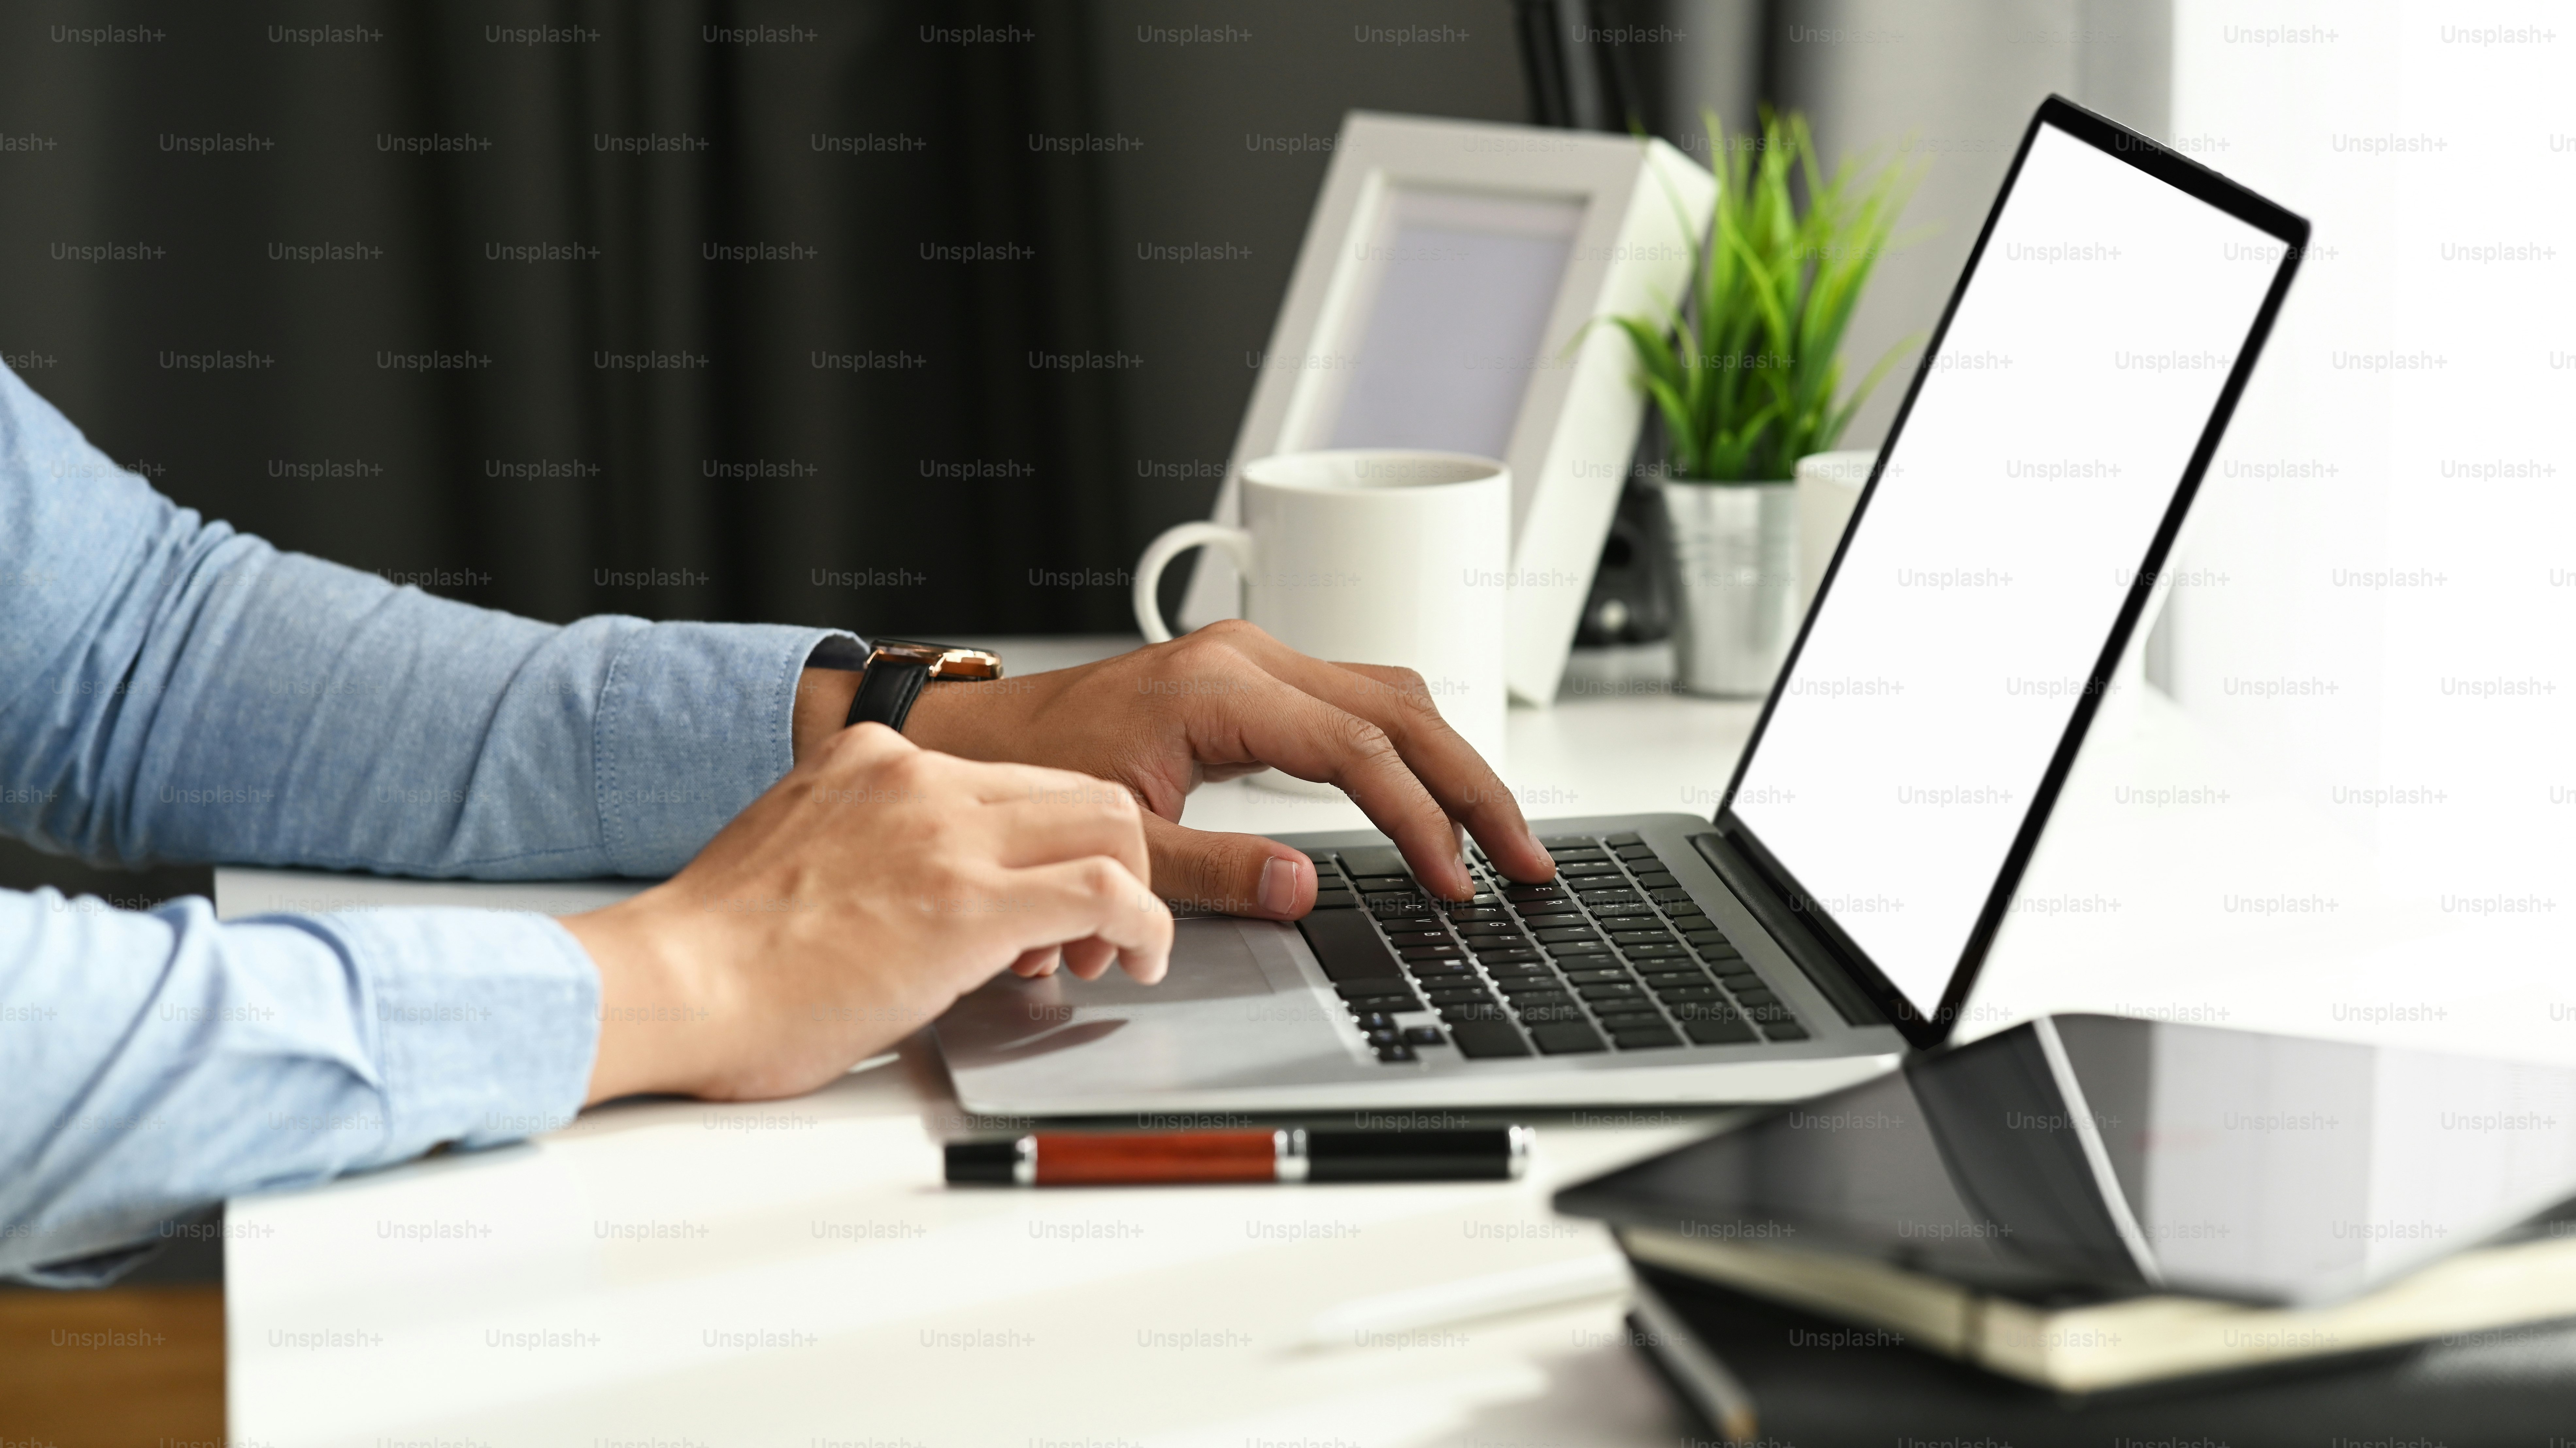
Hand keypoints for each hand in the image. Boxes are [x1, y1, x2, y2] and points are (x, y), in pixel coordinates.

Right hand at [565, 724, 1171, 1103]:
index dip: (1056, 840)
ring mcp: (947, 833)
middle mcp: (919, 778)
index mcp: (877, 761)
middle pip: (1080, 787)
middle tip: (1101, 928)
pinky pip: (1109, 889)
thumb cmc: (726, 954)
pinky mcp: (971, 903)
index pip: (1017, 776)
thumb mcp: (811, 856)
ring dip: (1138, 889)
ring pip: (1112, 822)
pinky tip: (1140, 961)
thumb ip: (881, 849)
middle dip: (1112, 855)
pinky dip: (1147, 924)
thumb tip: (934, 894)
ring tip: (1121, 952)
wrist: (677, 984)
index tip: (1058, 896)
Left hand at [797, 621, 1555, 918]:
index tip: (1457, 880)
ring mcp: (1254, 662)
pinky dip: (1409, 748)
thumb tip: (1303, 889)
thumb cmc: (1027, 775)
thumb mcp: (1122, 834)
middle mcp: (1249, 659)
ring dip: (1451, 763)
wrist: (975, 739)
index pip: (1360, 752)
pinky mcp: (1253, 682)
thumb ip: (1213, 868)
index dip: (1421, 820)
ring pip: (1391, 697)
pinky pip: (1359, 702)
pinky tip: (1436, 794)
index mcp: (1222, 689)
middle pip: (1402, 710)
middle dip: (1472, 786)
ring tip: (1498, 834)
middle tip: (1525, 857)